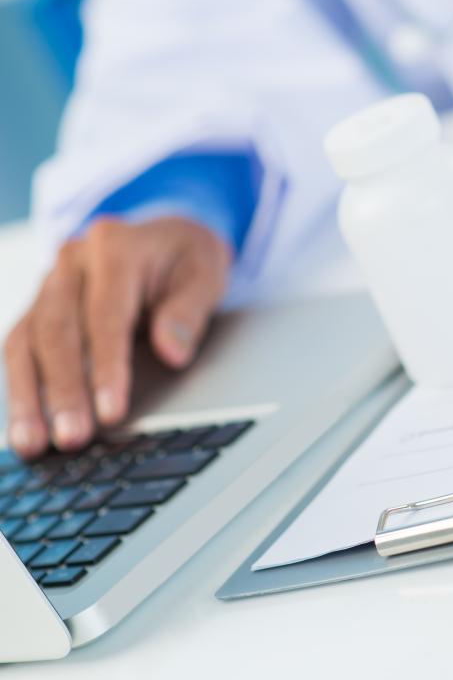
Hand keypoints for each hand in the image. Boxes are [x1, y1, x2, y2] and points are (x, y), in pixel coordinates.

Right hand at [4, 217, 230, 458]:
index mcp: (114, 246)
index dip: (106, 367)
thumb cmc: (187, 258)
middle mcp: (71, 262)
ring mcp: (48, 283)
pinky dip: (20, 387)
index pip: (105, 316)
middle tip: (72, 439)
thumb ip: (189, 312)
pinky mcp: (38, 307)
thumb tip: (173, 354)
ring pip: (25, 342)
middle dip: (62, 391)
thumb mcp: (206, 274)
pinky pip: (19, 348)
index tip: (111, 411)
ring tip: (32, 444)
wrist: (165, 234)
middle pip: (57, 331)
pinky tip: (24, 425)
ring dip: (27, 396)